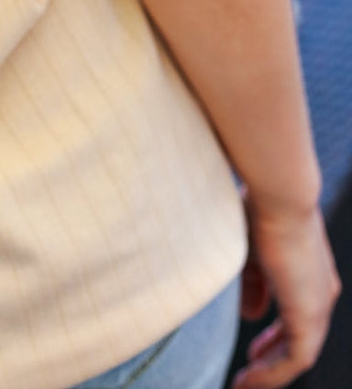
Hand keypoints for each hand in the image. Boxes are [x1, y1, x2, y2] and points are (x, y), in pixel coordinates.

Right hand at [231, 191, 340, 387]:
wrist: (280, 196)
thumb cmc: (260, 210)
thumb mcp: (251, 251)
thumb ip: (253, 286)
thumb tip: (252, 316)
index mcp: (309, 274)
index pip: (297, 316)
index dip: (274, 337)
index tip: (252, 349)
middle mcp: (320, 292)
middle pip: (301, 339)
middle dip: (273, 359)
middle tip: (249, 374)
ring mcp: (318, 305)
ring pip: (300, 353)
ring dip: (271, 372)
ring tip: (246, 384)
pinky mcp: (310, 315)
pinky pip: (296, 359)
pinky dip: (274, 373)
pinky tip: (251, 378)